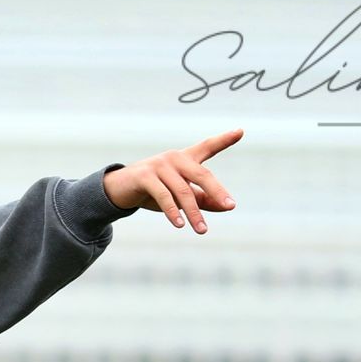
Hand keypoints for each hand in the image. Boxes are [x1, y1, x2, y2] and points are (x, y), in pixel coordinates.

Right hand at [102, 129, 242, 233]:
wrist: (120, 190)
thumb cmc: (154, 191)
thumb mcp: (180, 195)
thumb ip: (204, 199)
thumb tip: (227, 206)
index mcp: (185, 159)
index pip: (208, 147)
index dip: (224, 139)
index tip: (240, 131)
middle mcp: (175, 158)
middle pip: (202, 174)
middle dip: (217, 192)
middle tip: (230, 207)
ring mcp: (160, 165)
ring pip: (183, 191)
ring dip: (193, 213)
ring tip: (201, 230)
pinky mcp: (145, 176)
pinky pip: (164, 196)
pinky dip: (172, 211)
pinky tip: (179, 224)